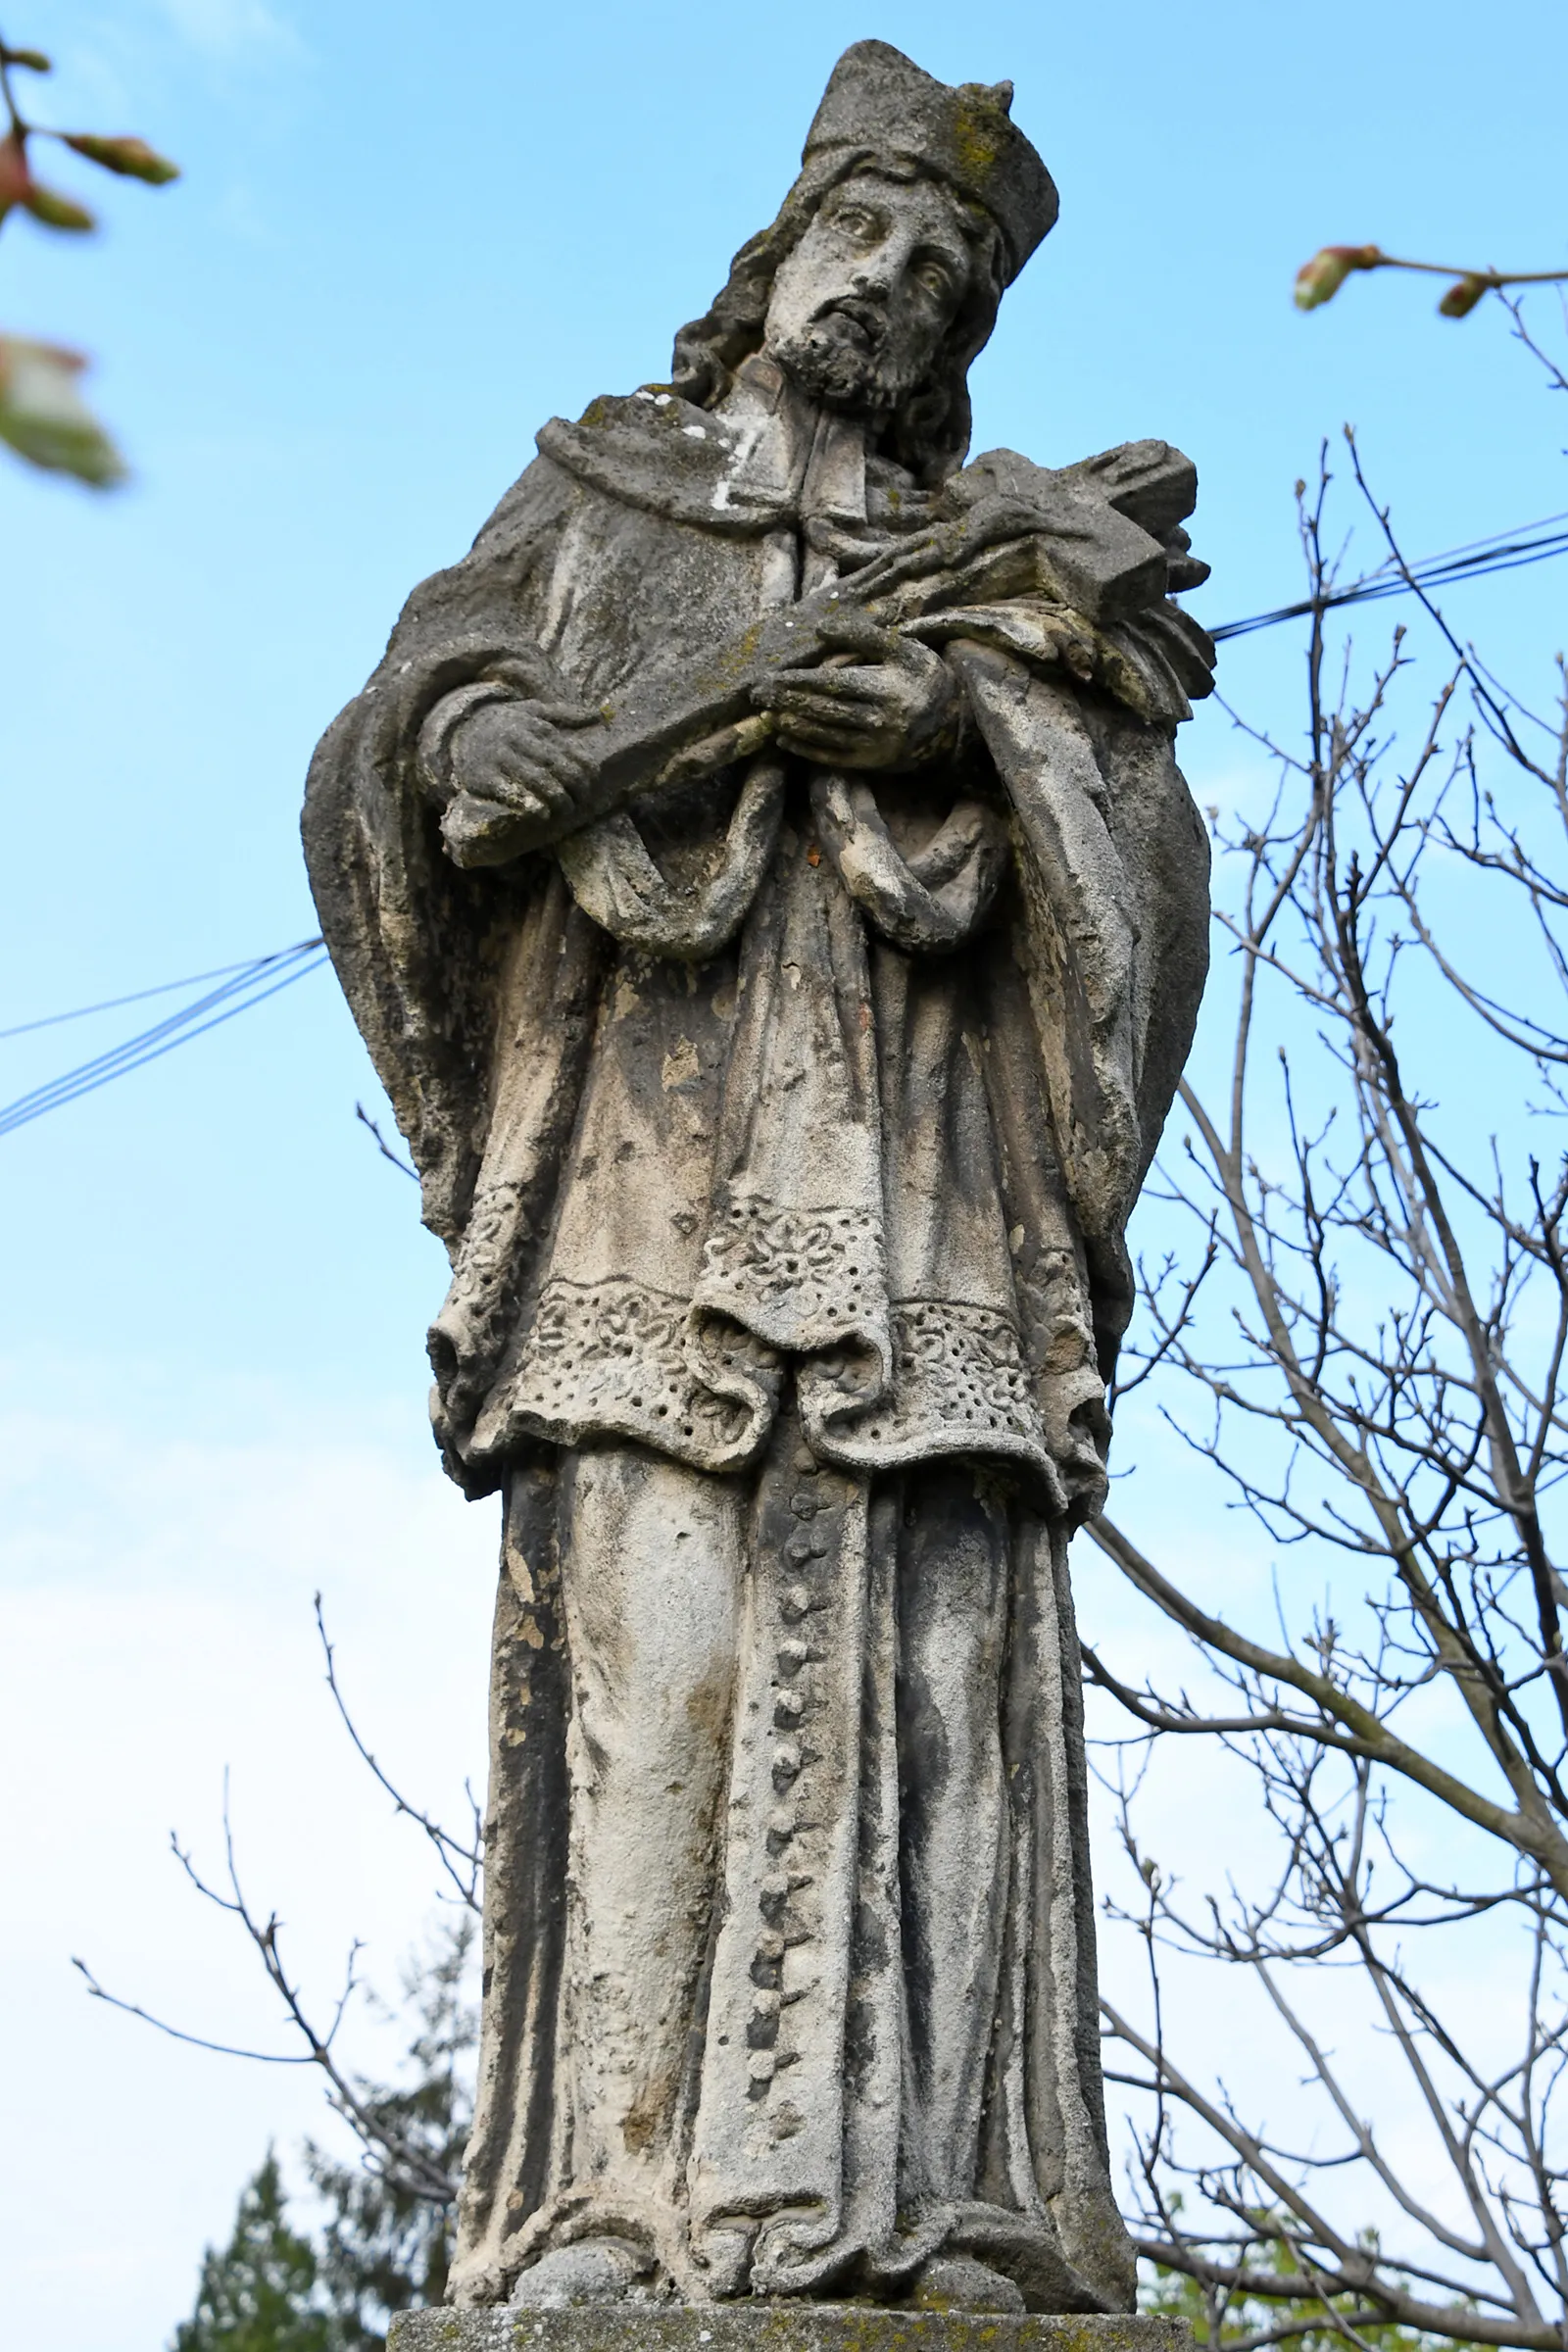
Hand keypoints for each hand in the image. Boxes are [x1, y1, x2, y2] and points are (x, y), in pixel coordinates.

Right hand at [448, 695, 601, 831]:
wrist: (462, 729)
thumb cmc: (507, 724)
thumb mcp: (533, 711)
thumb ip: (566, 714)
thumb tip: (599, 714)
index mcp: (537, 727)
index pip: (571, 752)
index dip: (586, 773)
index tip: (589, 786)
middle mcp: (520, 740)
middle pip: (558, 767)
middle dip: (574, 789)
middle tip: (578, 802)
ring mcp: (501, 758)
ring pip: (538, 781)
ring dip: (557, 799)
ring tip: (563, 810)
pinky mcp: (485, 776)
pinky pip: (510, 793)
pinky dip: (529, 804)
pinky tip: (541, 813)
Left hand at [751, 611, 957, 771]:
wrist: (953, 721)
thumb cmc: (922, 676)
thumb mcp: (903, 648)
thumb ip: (863, 635)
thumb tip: (821, 629)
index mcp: (886, 688)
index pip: (833, 683)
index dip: (800, 681)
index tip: (773, 675)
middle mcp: (880, 719)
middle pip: (824, 709)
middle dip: (787, 702)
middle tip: (758, 695)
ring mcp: (875, 745)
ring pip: (825, 734)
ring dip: (793, 724)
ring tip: (767, 713)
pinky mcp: (872, 762)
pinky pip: (833, 757)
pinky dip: (806, 749)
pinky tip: (784, 739)